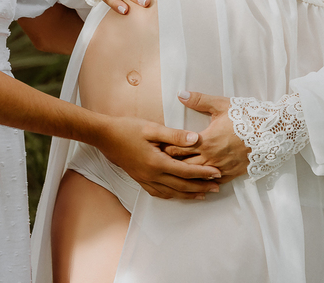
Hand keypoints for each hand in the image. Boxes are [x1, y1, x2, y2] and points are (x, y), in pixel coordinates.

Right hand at [95, 116, 221, 199]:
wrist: (105, 136)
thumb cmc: (128, 129)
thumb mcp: (152, 128)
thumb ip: (175, 135)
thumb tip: (196, 139)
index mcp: (157, 162)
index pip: (186, 171)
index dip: (203, 173)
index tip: (217, 173)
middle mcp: (152, 175)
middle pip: (182, 186)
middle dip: (201, 187)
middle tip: (217, 187)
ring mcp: (145, 180)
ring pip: (172, 193)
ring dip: (189, 194)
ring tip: (204, 194)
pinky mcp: (140, 180)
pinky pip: (159, 193)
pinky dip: (173, 196)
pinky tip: (179, 194)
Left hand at [163, 91, 249, 179]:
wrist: (270, 132)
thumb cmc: (246, 117)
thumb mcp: (221, 105)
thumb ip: (199, 100)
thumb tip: (181, 94)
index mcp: (206, 141)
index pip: (178, 148)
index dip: (165, 149)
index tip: (156, 149)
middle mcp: (211, 157)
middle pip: (184, 165)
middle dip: (171, 164)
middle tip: (159, 164)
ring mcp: (221, 167)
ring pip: (197, 177)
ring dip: (185, 176)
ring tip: (174, 176)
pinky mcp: (233, 173)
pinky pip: (214, 182)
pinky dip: (204, 183)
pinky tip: (198, 184)